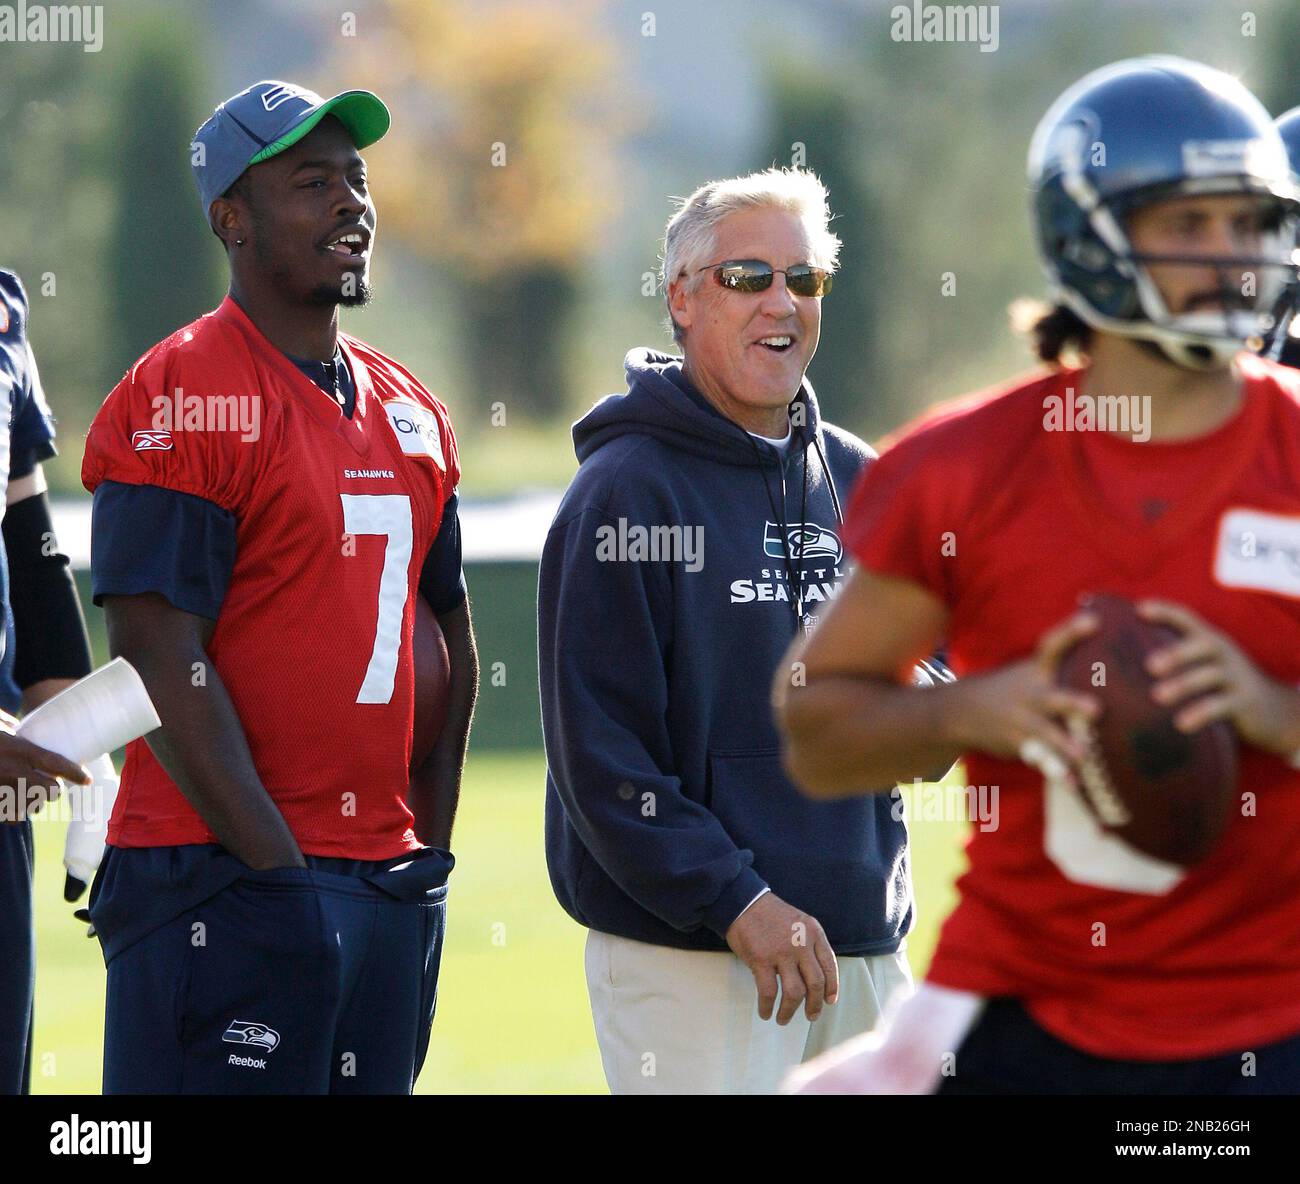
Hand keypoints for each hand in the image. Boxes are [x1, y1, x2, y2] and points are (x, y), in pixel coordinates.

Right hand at [0, 712, 90, 821]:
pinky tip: (11, 804)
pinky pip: (9, 817)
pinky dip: (12, 813)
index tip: (87, 780)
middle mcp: (11, 771)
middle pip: (49, 791)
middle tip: (49, 784)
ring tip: (28, 795)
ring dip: (32, 803)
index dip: (75, 774)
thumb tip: (27, 732)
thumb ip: (14, 730)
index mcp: (19, 749)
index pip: (56, 764)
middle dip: (51, 789)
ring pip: (29, 807)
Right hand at [725, 892, 838, 1024]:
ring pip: (795, 992)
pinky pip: (769, 992)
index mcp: (813, 932)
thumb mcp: (799, 922)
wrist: (743, 902)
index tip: (829, 1001)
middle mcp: (801, 943)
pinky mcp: (761, 960)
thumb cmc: (770, 915)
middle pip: (816, 983)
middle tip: (811, 1016)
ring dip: (790, 1011)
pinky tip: (765, 1012)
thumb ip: (808, 945)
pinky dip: (767, 1007)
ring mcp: (782, 952)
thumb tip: (811, 979)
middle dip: (814, 1005)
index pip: (830, 965)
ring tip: (784, 1019)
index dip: (832, 987)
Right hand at [945, 610, 1100, 774]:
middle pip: (1053, 697)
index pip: (1053, 645)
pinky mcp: (1018, 743)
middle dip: (1073, 703)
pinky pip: (1040, 760)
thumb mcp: (1028, 669)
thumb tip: (1099, 627)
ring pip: (1046, 733)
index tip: (1094, 620)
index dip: (1072, 631)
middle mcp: (1029, 694)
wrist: (961, 711)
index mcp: (1035, 671)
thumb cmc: (1010, 688)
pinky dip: (1058, 774)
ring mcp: (1021, 720)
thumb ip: (1059, 660)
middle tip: (1096, 709)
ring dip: (1065, 745)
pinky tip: (1076, 787)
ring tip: (1083, 756)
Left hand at [1141, 600, 1299, 757]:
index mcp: (1208, 640)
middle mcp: (1223, 653)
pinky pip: (1221, 705)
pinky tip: (1181, 724)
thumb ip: (1176, 659)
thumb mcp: (1204, 665)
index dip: (1165, 611)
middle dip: (1175, 654)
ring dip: (1182, 685)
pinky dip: (1200, 714)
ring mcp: (1235, 676)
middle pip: (1200, 645)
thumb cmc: (1223, 685)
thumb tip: (1126, 662)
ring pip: (1209, 676)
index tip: (1139, 608)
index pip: (1187, 618)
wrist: (1273, 710)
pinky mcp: (1244, 701)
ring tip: (1157, 697)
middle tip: (1149, 666)